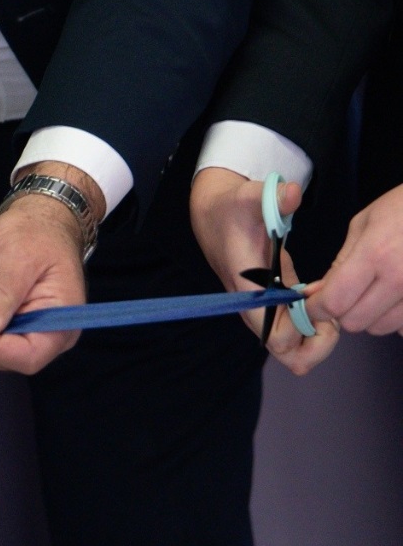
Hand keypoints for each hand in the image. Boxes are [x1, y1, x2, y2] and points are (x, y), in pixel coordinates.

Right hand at [190, 167, 337, 373]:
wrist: (215, 214)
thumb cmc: (231, 209)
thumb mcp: (250, 198)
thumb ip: (274, 197)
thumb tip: (293, 193)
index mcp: (250, 290)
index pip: (276, 337)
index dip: (305, 331)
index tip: (319, 304)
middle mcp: (256, 307)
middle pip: (287, 352)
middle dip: (317, 343)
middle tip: (331, 315)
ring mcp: (265, 307)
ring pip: (291, 347)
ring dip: (316, 334)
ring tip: (327, 305)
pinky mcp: (274, 301)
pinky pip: (294, 329)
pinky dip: (312, 322)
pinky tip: (318, 297)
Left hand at [304, 183, 402, 334]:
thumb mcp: (364, 224)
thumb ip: (340, 263)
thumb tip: (315, 293)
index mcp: (375, 255)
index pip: (334, 302)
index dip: (317, 308)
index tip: (315, 303)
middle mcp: (400, 279)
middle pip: (355, 322)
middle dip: (343, 312)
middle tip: (348, 294)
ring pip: (381, 328)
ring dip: (371, 316)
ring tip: (377, 291)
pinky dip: (397, 318)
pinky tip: (397, 297)